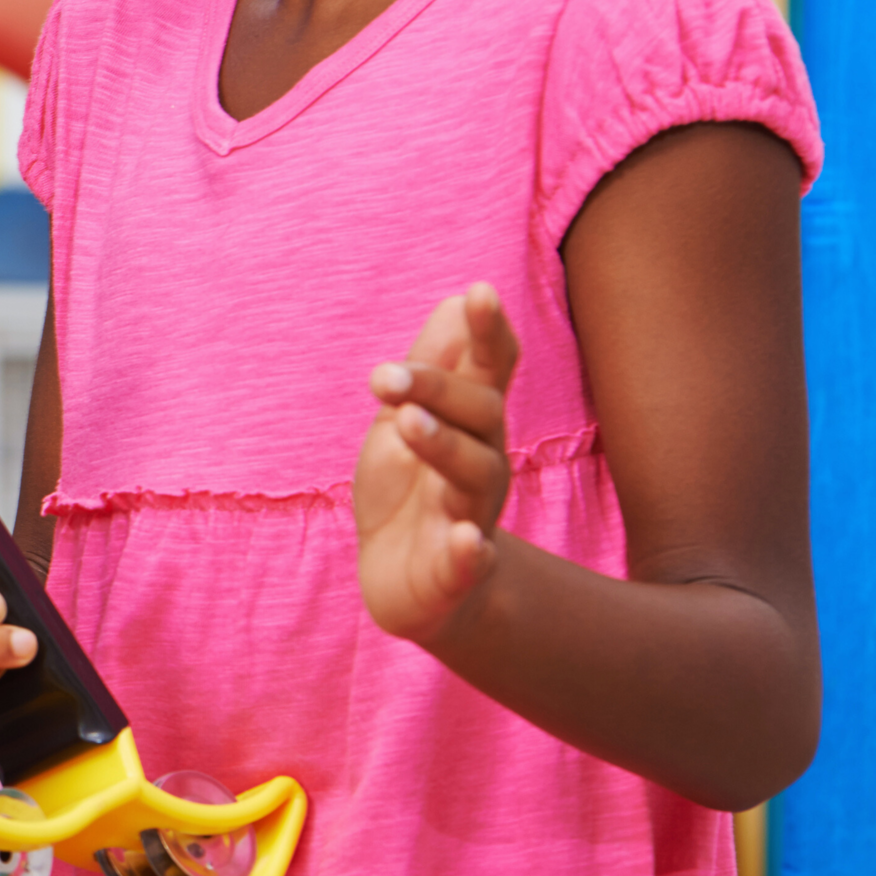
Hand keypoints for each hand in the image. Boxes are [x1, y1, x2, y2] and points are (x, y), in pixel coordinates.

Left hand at [354, 282, 518, 642]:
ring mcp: (470, 516)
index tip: (477, 289)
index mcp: (468, 424)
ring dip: (445, 446)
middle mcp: (481, 463)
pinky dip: (468, 551)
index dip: (489, 331)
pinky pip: (470, 559)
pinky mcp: (455, 571)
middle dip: (437, 387)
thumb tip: (453, 300)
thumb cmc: (411, 491)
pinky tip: (465, 541)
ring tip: (411, 423)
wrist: (411, 586)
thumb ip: (432, 367)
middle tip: (384, 373)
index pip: (490, 369)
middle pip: (479, 415)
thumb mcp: (407, 421)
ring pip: (474, 476)